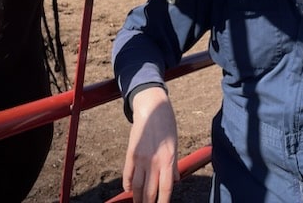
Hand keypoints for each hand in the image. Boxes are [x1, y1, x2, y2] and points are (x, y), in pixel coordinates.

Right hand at [123, 86, 179, 202]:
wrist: (152, 108)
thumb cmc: (167, 125)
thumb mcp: (175, 144)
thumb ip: (174, 164)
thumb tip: (175, 180)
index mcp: (168, 159)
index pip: (166, 188)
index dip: (163, 202)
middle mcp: (154, 161)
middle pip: (149, 191)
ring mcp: (141, 158)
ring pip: (137, 186)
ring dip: (137, 197)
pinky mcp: (131, 153)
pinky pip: (128, 174)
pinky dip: (128, 185)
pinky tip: (129, 190)